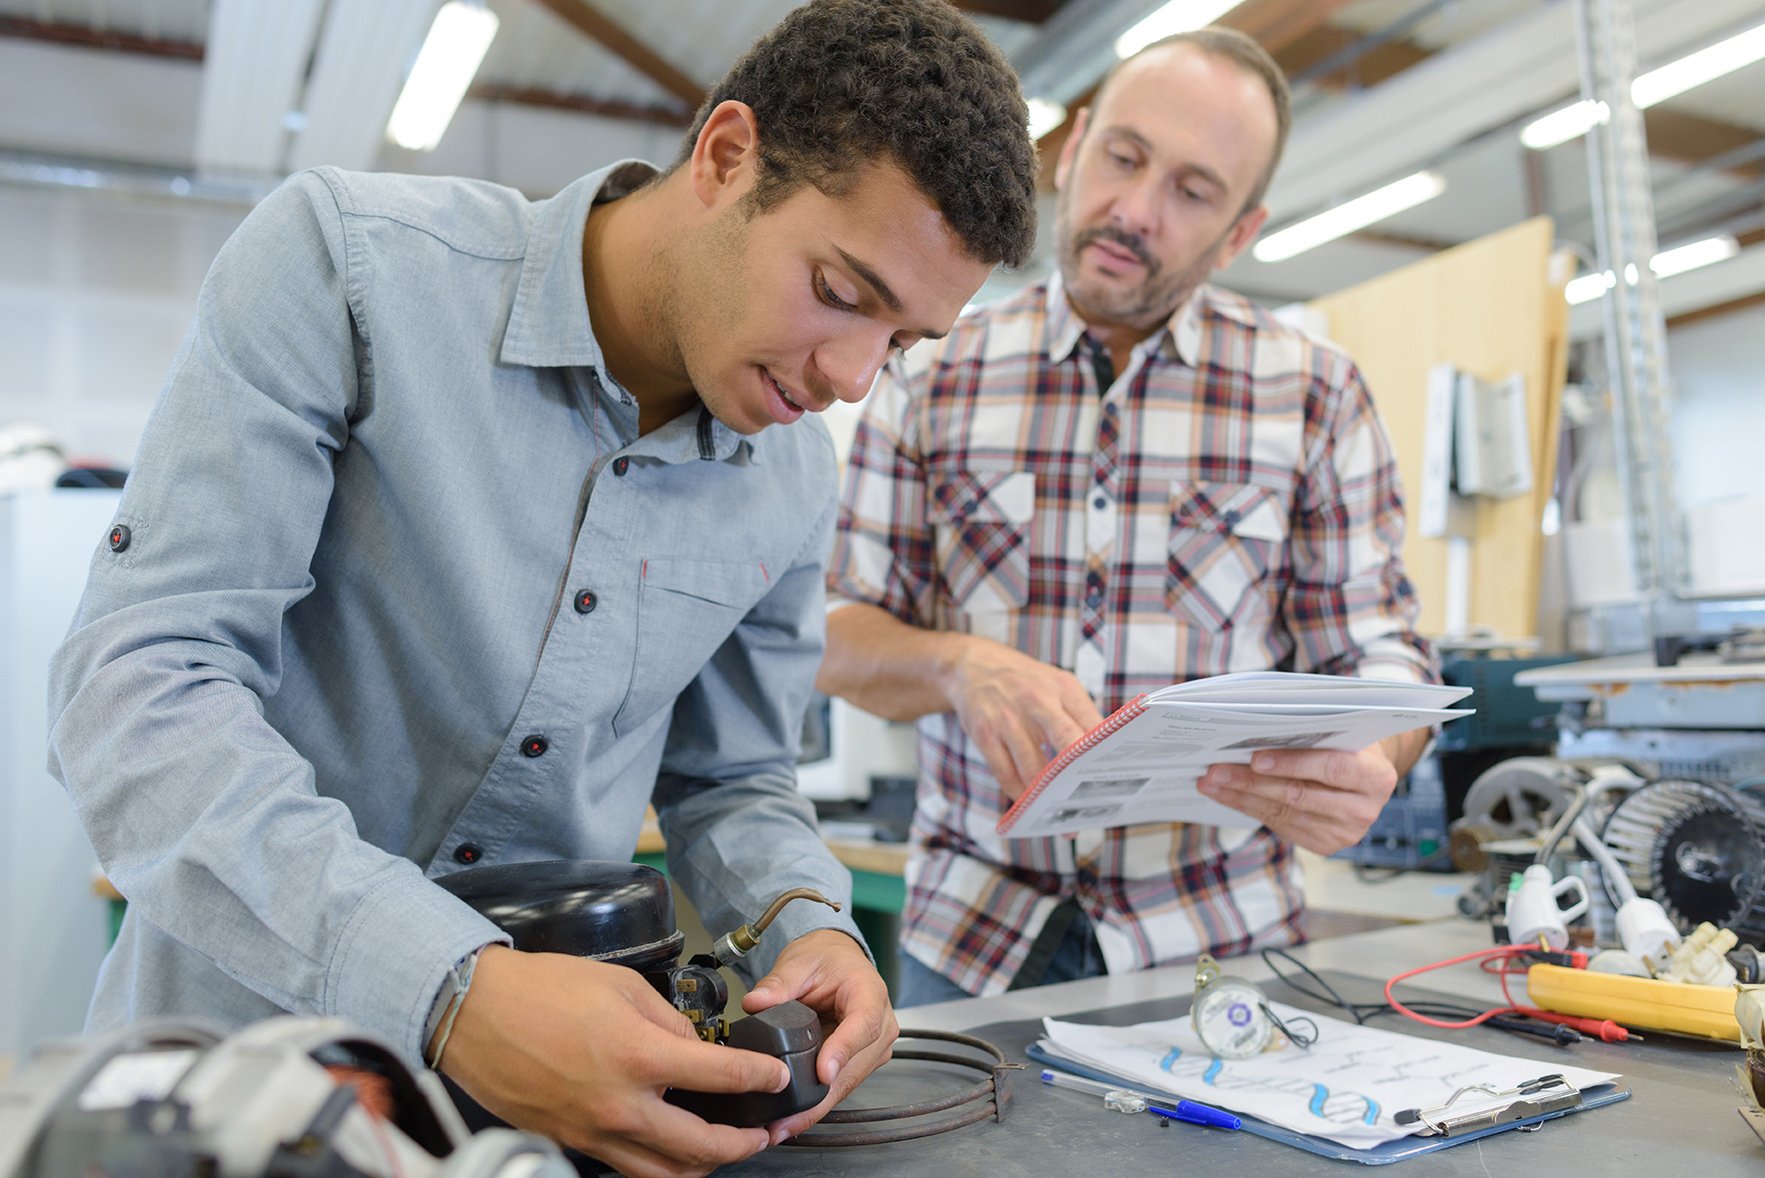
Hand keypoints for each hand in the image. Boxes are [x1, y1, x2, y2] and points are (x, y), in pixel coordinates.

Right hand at [439, 945, 787, 1177]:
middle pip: (702, 1147)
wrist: (475, 1013)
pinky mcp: (572, 1142)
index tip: (777, 1078)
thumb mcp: (622, 986)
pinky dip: (660, 1164)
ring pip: (666, 1173)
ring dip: (705, 1166)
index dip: (760, 1079)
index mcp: (639, 1056)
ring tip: (726, 1149)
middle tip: (765, 1132)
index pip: (722, 1077)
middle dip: (744, 1143)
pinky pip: (627, 1167)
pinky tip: (672, 1147)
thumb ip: (669, 1021)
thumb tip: (696, 1046)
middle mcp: (621, 1105)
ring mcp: (594, 1132)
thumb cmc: (541, 990)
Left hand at [740, 928, 896, 1145]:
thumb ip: (779, 983)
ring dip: (816, 1107)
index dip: (843, 1050)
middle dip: (821, 1097)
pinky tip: (793, 1120)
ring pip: (847, 1085)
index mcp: (870, 993)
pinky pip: (838, 1087)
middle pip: (855, 1066)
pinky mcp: (859, 1063)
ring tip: (783, 1126)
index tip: (822, 1072)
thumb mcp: (801, 961)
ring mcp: (872, 1048)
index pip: (863, 1025)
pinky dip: (816, 1104)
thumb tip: (757, 1002)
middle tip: (788, 1118)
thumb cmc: (827, 959)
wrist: (837, 961)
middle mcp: (880, 1024)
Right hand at [945, 636, 1102, 799]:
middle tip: (1090, 802)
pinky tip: (1028, 801)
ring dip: (1046, 795)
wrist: (973, 664)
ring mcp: (1008, 718)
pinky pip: (1005, 774)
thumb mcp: (1057, 685)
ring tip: (1058, 812)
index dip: (1106, 756)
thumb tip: (1104, 757)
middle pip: (1067, 743)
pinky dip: (1018, 792)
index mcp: (1064, 688)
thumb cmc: (1025, 682)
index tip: (1115, 780)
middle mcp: (1037, 700)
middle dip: (1080, 776)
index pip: (1094, 726)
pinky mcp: (984, 733)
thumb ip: (1080, 715)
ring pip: (1033, 768)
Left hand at [1194, 738, 1403, 853]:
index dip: (1292, 763)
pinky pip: (1279, 825)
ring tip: (1210, 780)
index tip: (1255, 757)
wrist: (1366, 777)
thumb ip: (1312, 732)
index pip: (1331, 768)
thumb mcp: (1342, 732)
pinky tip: (1225, 794)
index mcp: (1376, 776)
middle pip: (1299, 795)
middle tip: (1215, 769)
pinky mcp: (1325, 845)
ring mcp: (1344, 833)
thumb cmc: (1348, 744)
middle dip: (1252, 781)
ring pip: (1282, 813)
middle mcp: (1363, 810)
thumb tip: (1253, 728)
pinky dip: (1247, 808)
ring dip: (1240, 796)